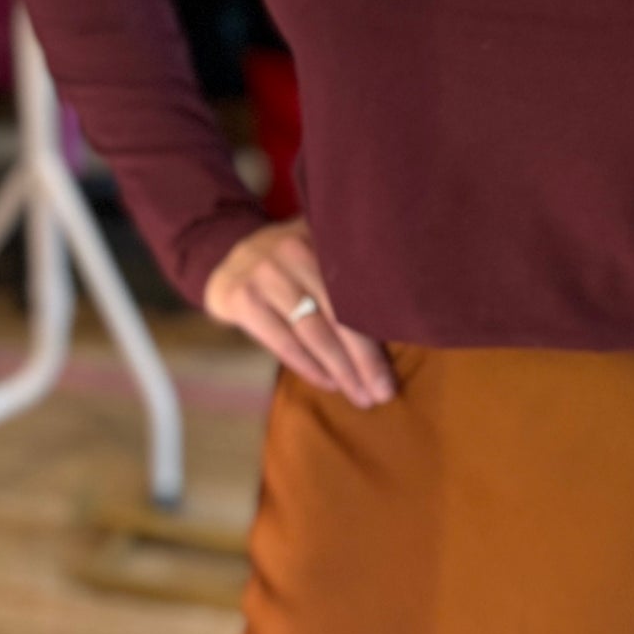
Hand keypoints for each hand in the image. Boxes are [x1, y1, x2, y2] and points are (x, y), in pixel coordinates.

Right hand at [202, 218, 397, 408]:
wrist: (226, 259)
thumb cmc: (292, 265)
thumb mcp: (320, 251)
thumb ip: (352, 271)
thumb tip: (407, 319)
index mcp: (324, 236)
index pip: (360, 291)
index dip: (383, 331)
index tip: (398, 365)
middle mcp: (294, 250)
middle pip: (340, 315)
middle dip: (365, 360)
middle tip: (384, 392)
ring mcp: (265, 274)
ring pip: (313, 333)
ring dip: (341, 370)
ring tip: (362, 396)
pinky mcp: (241, 298)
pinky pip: (283, 342)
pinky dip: (309, 366)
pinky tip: (330, 383)